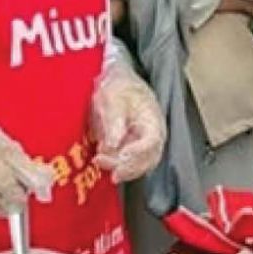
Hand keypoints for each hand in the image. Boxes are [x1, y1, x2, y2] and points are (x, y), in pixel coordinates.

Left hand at [91, 65, 166, 182]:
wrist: (118, 84)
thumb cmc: (118, 88)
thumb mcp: (113, 98)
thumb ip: (114, 121)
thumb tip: (112, 145)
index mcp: (153, 121)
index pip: (152, 142)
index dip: (137, 152)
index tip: (121, 154)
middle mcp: (154, 137)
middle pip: (147, 159)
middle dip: (126, 166)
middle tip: (101, 160)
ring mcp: (145, 146)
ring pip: (139, 166)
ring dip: (120, 169)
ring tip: (99, 161)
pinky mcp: (134, 151)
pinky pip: (131, 166)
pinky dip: (118, 166)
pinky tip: (102, 160)